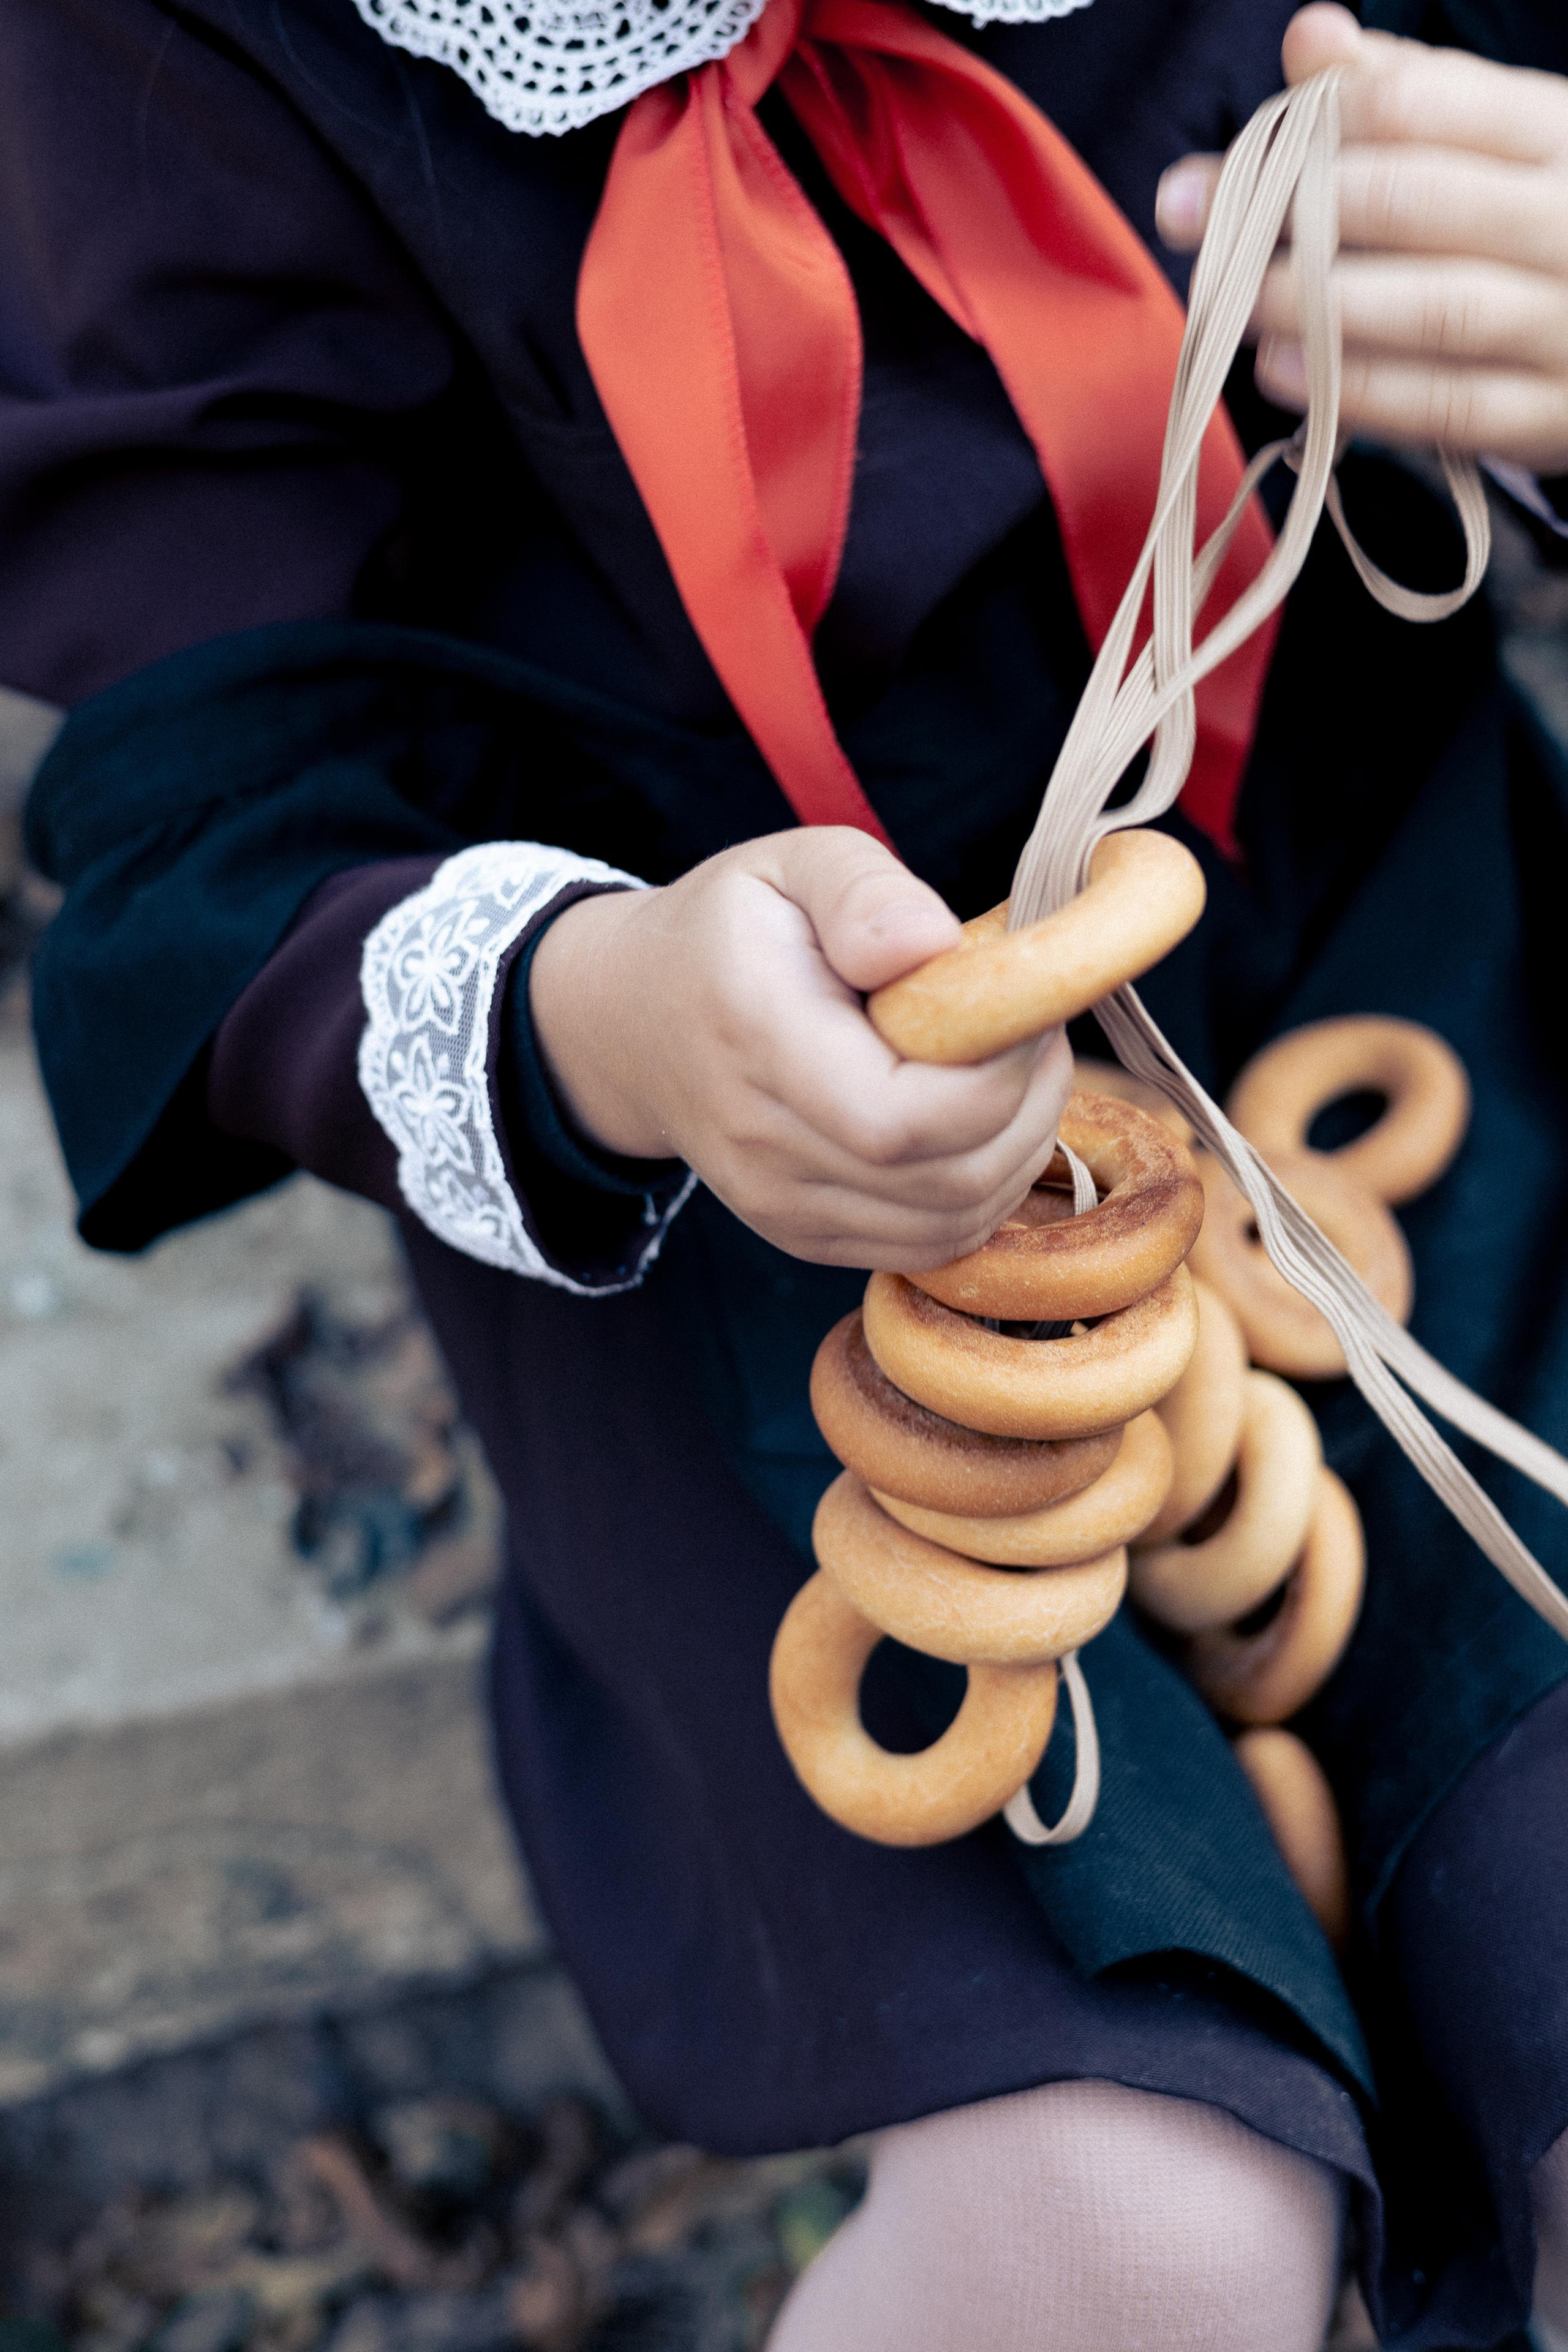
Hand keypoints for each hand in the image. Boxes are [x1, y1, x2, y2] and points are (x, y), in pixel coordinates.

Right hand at [528, 829, 1072, 1269]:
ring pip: (954, 1222)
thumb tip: (934, 942)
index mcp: (757, 1040)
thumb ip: (864, 892)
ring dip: (1018, 1151)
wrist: (632, 1023)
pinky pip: (932, 1245)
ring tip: (1014, 1072)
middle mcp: (761, 1145)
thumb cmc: (732, 932)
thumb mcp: (791, 866)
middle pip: (947, 1178)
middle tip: (1037, 1032)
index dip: (999, 1076)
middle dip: (1028, 1107)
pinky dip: (984, 1193)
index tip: (1023, 1005)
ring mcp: (780, 1206)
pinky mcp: (805, 1237)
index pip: (904, 1115)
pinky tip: (982, 1124)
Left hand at [1156, 2, 1567, 472]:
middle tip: (1205, 234)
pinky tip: (1288, 372)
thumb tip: (1311, 37)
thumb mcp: (1492, 140)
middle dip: (1295, 215)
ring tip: (1241, 308)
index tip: (1211, 173)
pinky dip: (1362, 390)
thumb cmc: (1537, 220)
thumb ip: (1405, 88)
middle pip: (1417, 202)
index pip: (1422, 107)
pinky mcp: (1547, 415)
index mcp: (1552, 132)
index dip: (1310, 129)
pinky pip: (1448, 406)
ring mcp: (1563, 321)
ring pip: (1435, 310)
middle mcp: (1565, 221)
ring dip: (1321, 309)